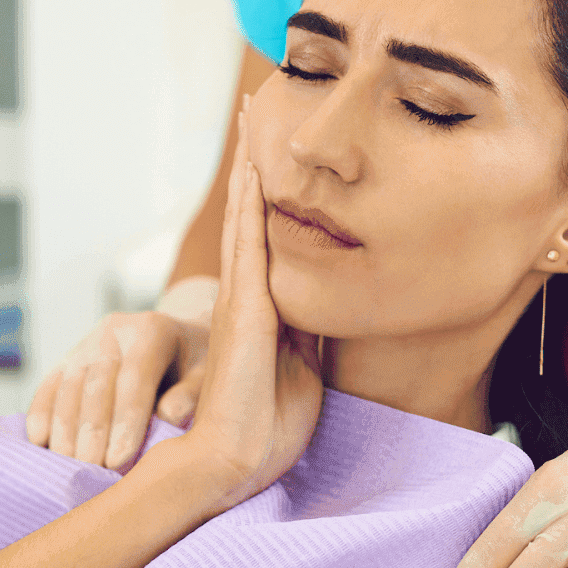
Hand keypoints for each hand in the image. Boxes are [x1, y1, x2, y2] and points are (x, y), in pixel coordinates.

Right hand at [25, 306, 211, 469]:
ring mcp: (87, 342)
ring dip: (64, 429)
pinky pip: (49, 385)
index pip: (135, 380)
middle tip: (90, 470)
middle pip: (97, 386)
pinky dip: (41, 413)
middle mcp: (115, 331)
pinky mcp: (68, 357)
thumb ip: (192, 394)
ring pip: (68, 386)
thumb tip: (169, 416)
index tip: (118, 461)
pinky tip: (40, 442)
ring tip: (68, 465)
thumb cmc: (195, 365)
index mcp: (152, 331)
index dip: (125, 423)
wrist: (177, 337)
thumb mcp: (207, 375)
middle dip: (92, 432)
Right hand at [177, 97, 324, 516]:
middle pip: (250, 213)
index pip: (269, 234)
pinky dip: (251, 208)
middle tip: (254, 106)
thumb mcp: (305, 366)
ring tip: (251, 118)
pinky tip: (255, 172)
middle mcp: (248, 294)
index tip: (275, 146)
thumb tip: (332, 302)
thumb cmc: (267, 424)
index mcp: (265, 306)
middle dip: (254, 160)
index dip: (271, 188)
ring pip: (246, 219)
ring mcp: (243, 300)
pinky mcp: (245, 313)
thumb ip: (311, 331)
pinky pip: (249, 249)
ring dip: (249, 167)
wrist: (235, 460)